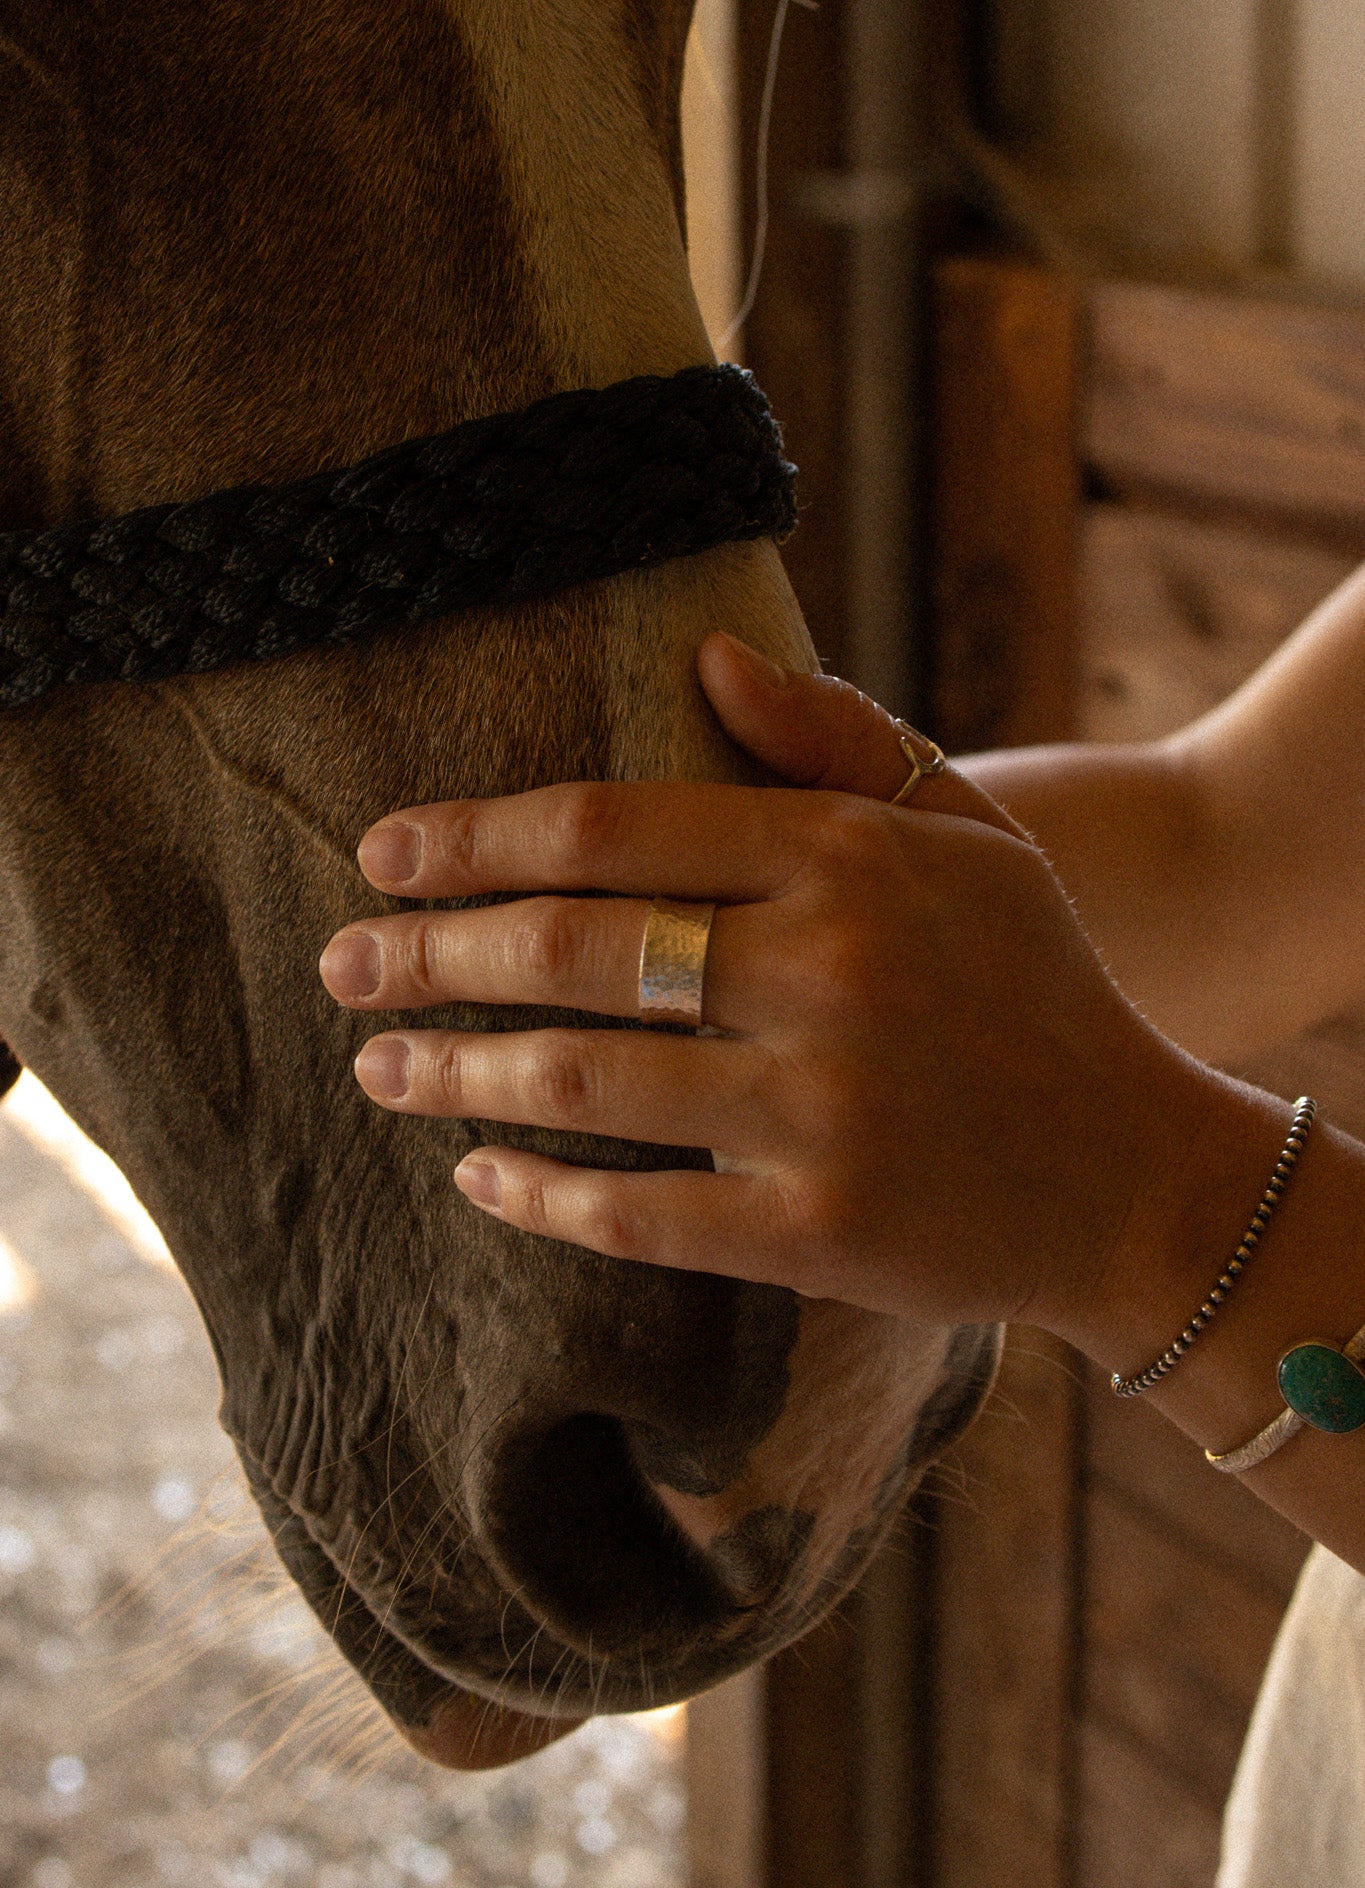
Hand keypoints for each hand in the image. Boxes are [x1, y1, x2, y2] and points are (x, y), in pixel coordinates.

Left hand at [319, 635, 1195, 1335]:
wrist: (1137, 1172)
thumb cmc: (1033, 981)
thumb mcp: (967, 830)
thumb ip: (836, 738)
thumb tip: (705, 655)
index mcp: (848, 858)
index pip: (611, 829)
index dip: (473, 839)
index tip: (381, 853)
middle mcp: (826, 973)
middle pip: (567, 949)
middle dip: (426, 953)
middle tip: (339, 961)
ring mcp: (820, 1112)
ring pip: (577, 1081)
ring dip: (448, 1071)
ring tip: (375, 1062)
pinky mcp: (817, 1235)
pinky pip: (634, 1215)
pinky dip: (535, 1196)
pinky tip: (475, 1177)